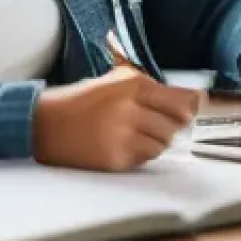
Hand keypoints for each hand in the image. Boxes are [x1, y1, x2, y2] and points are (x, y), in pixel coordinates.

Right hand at [32, 65, 200, 171]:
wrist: (43, 124)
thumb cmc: (78, 101)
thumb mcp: (112, 81)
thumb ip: (148, 88)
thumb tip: (191, 99)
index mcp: (131, 83)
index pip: (179, 98)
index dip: (190, 106)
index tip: (197, 108)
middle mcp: (131, 106)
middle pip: (174, 124)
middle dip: (167, 125)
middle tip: (149, 123)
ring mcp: (124, 134)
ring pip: (162, 143)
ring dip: (153, 141)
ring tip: (130, 134)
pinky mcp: (117, 157)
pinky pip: (145, 159)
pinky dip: (138, 154)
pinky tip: (119, 145)